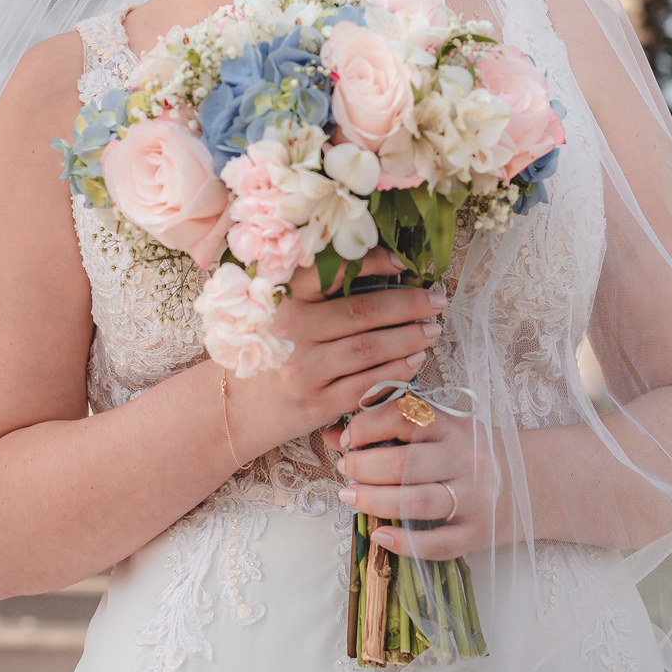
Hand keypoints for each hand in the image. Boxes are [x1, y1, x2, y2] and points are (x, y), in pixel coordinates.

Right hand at [227, 252, 445, 460]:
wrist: (236, 409)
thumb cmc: (267, 351)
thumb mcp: (279, 312)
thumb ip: (318, 294)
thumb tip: (382, 273)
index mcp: (282, 298)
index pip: (333, 272)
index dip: (375, 262)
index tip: (406, 263)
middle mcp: (291, 330)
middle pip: (363, 312)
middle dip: (409, 305)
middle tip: (436, 301)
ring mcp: (303, 369)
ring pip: (370, 348)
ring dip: (409, 338)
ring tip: (430, 331)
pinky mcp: (315, 404)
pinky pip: (366, 385)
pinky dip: (396, 371)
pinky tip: (414, 361)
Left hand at [323, 396, 497, 561]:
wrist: (533, 479)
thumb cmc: (471, 450)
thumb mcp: (439, 429)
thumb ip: (389, 427)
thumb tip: (333, 435)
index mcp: (454, 425)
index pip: (404, 416)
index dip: (367, 426)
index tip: (348, 439)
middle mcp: (466, 458)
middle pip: (404, 463)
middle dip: (364, 468)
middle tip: (346, 471)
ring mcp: (475, 497)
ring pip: (417, 503)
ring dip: (374, 502)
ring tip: (350, 498)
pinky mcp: (479, 533)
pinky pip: (439, 544)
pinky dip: (405, 544)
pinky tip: (380, 537)